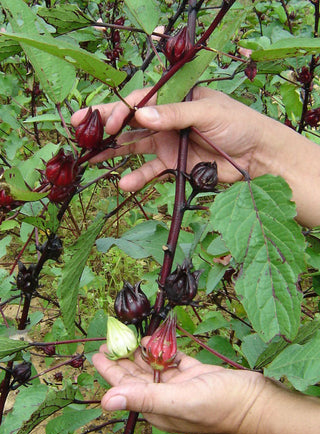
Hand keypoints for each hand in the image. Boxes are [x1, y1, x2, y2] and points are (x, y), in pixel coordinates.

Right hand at [71, 86, 319, 226]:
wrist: (259, 157)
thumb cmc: (239, 125)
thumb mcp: (209, 112)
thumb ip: (175, 114)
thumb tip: (141, 115)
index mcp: (176, 99)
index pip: (140, 101)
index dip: (120, 110)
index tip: (105, 122)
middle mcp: (168, 120)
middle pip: (131, 121)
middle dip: (105, 125)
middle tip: (78, 130)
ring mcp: (169, 143)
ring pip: (134, 146)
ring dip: (113, 152)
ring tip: (90, 158)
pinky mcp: (174, 165)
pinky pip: (150, 170)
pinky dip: (137, 177)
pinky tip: (123, 183)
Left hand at [92, 340, 268, 433]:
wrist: (256, 402)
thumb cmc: (220, 405)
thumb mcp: (179, 400)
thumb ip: (143, 398)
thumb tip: (105, 401)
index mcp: (158, 407)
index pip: (125, 387)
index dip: (109, 371)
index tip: (97, 353)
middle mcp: (166, 397)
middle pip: (137, 375)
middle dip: (123, 358)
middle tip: (110, 339)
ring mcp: (181, 385)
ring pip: (154, 366)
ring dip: (142, 352)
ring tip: (129, 337)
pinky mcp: (195, 374)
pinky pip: (173, 360)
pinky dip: (164, 350)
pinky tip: (156, 340)